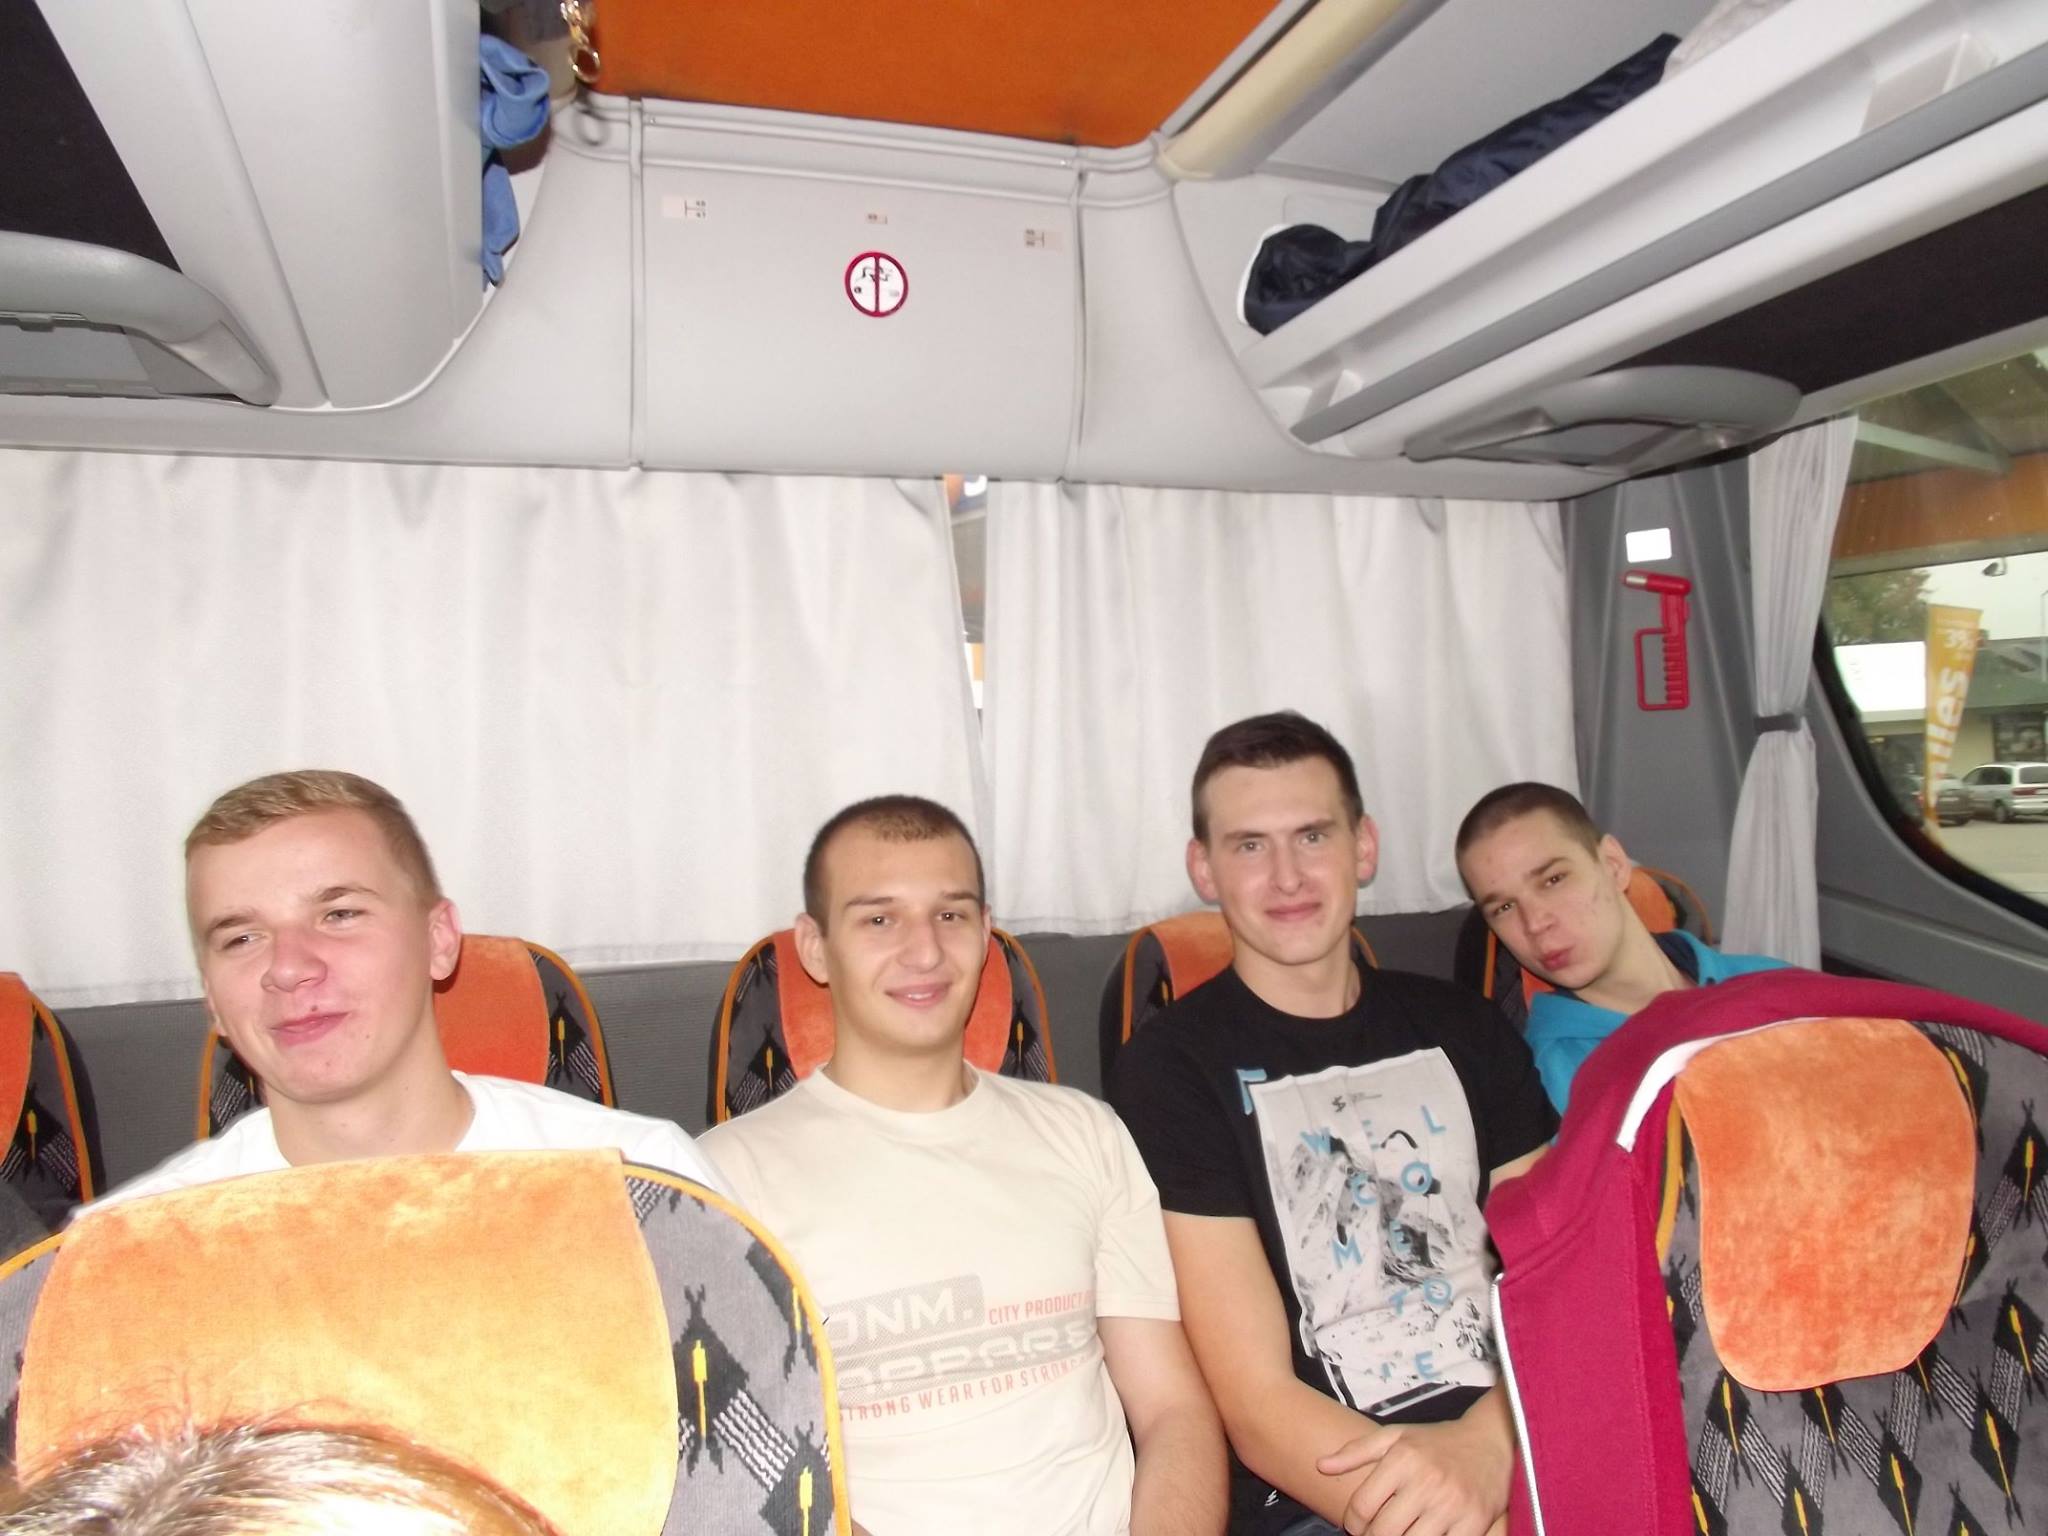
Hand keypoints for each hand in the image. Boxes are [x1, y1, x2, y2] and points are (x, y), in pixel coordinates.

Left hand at [1315, 1411, 1511, 1535]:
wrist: (1490, 1442)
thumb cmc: (1437, 1441)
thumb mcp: (1396, 1436)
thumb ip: (1356, 1451)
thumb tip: (1321, 1466)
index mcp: (1403, 1459)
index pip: (1363, 1506)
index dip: (1353, 1522)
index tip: (1357, 1524)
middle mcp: (1426, 1481)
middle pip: (1384, 1531)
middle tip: (1375, 1534)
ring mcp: (1451, 1504)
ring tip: (1396, 1535)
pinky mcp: (1474, 1522)